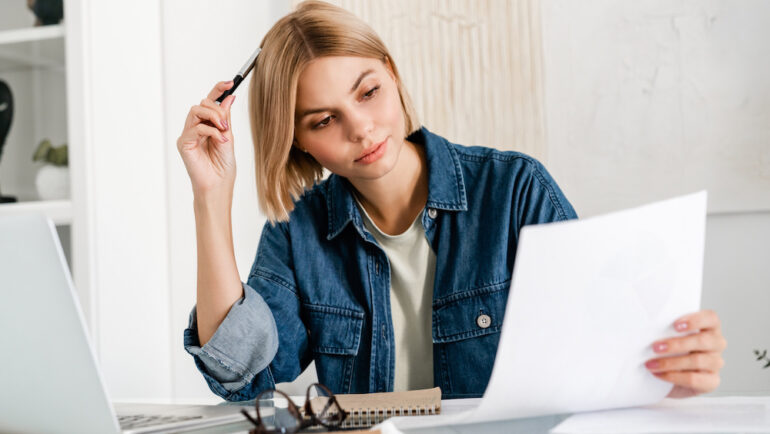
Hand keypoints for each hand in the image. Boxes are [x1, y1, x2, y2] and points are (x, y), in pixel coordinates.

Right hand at [177, 81, 236, 195]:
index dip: (217, 90)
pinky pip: (196, 128)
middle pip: (201, 104)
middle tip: (226, 123)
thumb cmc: (223, 166)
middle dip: (216, 109)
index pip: (209, 102)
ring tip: (224, 130)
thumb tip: (229, 98)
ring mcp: (188, 135)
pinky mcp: (184, 143)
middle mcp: (194, 128)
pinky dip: (211, 131)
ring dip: (213, 117)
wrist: (219, 186)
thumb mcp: (228, 137)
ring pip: (196, 111)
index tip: (230, 82)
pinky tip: (220, 140)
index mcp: (206, 125)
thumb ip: (226, 118)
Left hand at [645, 309, 726, 397]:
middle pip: (703, 341)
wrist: (669, 378)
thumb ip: (667, 329)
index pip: (711, 318)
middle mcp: (716, 344)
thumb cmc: (670, 351)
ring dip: (670, 362)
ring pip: (697, 361)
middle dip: (676, 344)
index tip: (675, 325)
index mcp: (709, 327)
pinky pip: (694, 379)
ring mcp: (715, 363)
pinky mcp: (711, 381)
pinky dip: (673, 376)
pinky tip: (659, 374)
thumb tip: (648, 328)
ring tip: (652, 364)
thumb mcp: (669, 336)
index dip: (695, 320)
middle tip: (655, 347)